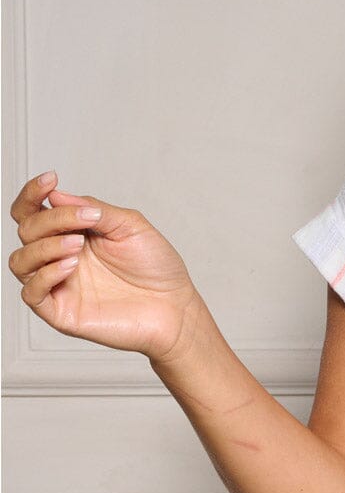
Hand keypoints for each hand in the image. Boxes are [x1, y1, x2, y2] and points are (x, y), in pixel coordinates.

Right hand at [8, 171, 201, 361]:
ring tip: (77, 246)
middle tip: (84, 222)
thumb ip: (93, 209)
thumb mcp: (130, 226)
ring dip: (43, 247)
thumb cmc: (156, 268)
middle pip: (27, 230)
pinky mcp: (61, 312)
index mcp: (73, 233)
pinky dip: (44, 276)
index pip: (34, 211)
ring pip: (20, 261)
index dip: (34, 193)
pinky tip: (70, 266)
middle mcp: (61, 257)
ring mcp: (59, 285)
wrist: (175, 308)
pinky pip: (32, 294)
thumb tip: (57, 195)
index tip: (51, 179)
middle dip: (50, 220)